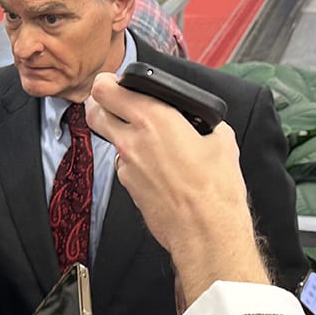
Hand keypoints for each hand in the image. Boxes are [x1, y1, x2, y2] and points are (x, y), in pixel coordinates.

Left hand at [85, 72, 265, 298]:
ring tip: (147, 139)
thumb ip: (205, 124)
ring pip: (109, 139)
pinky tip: (157, 168)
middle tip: (115, 103)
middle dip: (100, 103)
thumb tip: (205, 124)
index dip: (108, 82)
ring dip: (120, 134)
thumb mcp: (221, 141)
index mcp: (154, 118)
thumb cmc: (216, 189)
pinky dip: (135, 161)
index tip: (117, 82)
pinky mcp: (127, 188)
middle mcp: (132, 139)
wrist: (206, 232)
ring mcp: (126, 166)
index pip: (107, 89)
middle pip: (94, 111)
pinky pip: (124, 165)